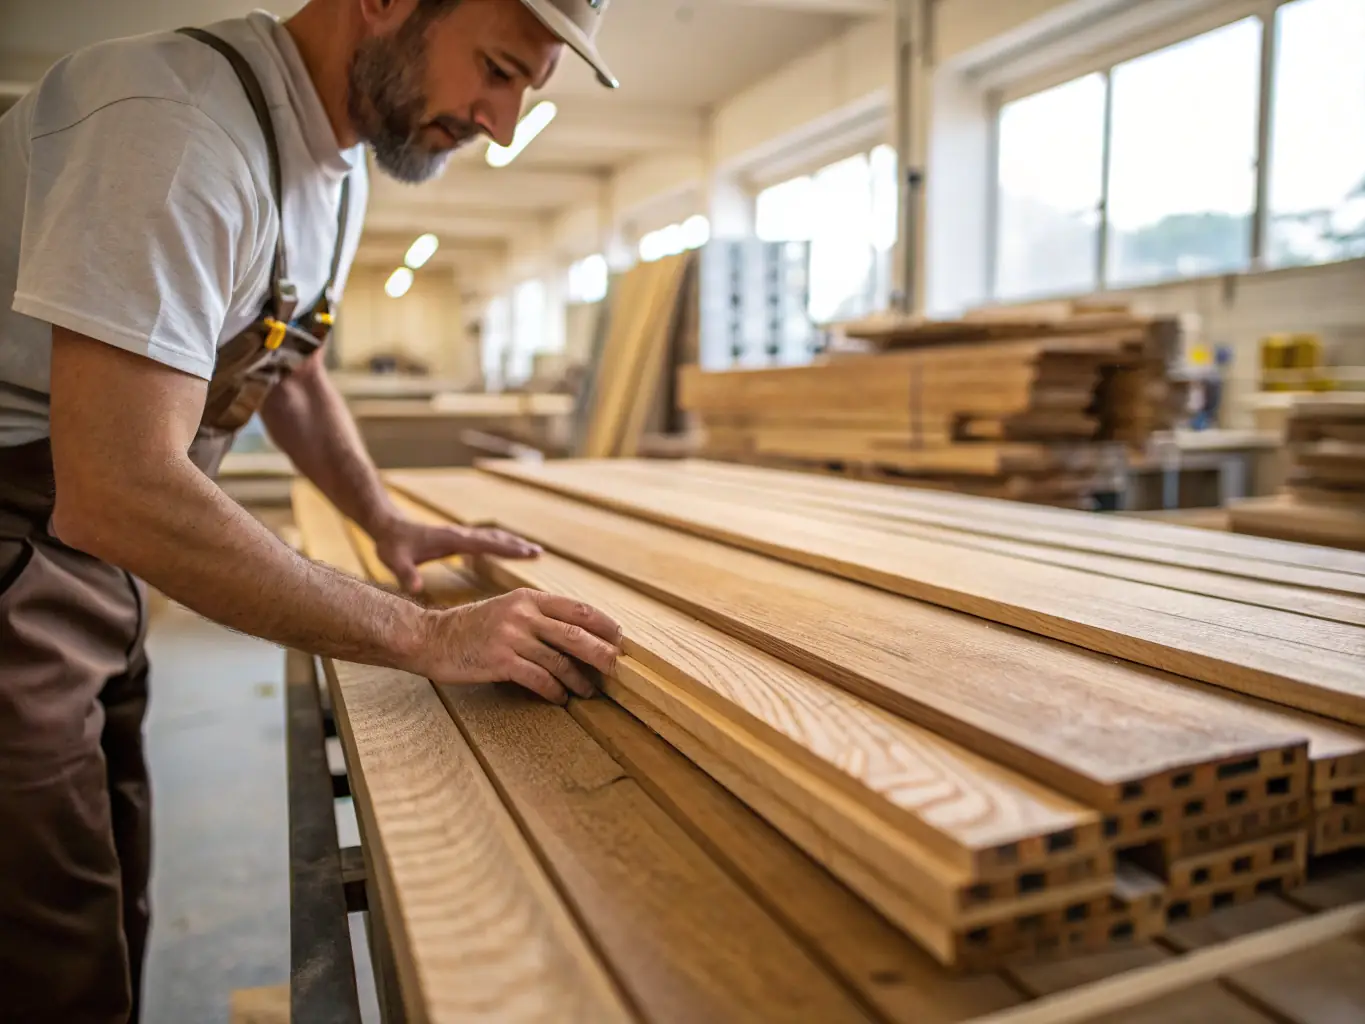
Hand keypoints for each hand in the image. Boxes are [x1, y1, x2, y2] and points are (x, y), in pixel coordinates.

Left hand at [373, 517, 541, 592]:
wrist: (387, 526)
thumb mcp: (394, 560)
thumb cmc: (392, 544)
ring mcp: (460, 535)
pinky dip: (501, 543)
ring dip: (513, 542)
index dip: (507, 548)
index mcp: (452, 539)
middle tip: (539, 552)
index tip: (528, 552)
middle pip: (495, 538)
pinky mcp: (458, 538)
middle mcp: (460, 534)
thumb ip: (405, 573)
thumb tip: (415, 588)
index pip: (486, 543)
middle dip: (517, 545)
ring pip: (493, 537)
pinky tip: (509, 549)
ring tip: (533, 550)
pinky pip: (486, 540)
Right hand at [416, 588, 621, 704]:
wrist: (430, 637)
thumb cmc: (471, 626)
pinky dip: (554, 691)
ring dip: (579, 680)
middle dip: (601, 653)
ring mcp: (511, 637)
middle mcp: (522, 614)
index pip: (576, 608)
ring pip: (559, 660)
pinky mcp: (500, 661)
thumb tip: (575, 633)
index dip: (602, 624)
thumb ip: (538, 615)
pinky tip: (561, 698)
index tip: (619, 638)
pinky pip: (538, 679)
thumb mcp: (507, 608)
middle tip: (618, 667)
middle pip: (575, 634)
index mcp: (528, 598)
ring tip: (589, 691)